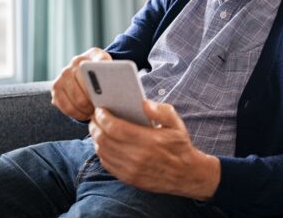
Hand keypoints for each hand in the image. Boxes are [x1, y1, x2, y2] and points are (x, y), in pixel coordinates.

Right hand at [51, 47, 111, 120]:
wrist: (91, 69)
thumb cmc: (106, 73)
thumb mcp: (116, 69)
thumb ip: (117, 74)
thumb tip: (120, 86)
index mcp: (94, 54)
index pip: (99, 70)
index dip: (101, 88)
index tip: (106, 98)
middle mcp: (76, 62)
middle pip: (84, 88)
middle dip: (93, 103)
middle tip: (101, 111)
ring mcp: (63, 74)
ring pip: (73, 99)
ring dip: (84, 110)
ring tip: (93, 114)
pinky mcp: (56, 87)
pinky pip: (62, 105)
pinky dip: (74, 113)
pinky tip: (84, 115)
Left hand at [88, 101, 220, 200]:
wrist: (186, 174)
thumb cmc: (180, 146)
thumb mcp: (176, 124)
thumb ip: (161, 110)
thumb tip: (144, 103)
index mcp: (149, 140)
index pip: (115, 128)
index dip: (103, 117)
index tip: (100, 109)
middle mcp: (137, 157)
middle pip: (104, 139)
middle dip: (95, 126)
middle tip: (95, 117)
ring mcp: (131, 170)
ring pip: (102, 152)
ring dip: (96, 139)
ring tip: (98, 129)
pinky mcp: (128, 178)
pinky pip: (107, 164)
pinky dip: (101, 152)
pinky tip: (104, 144)